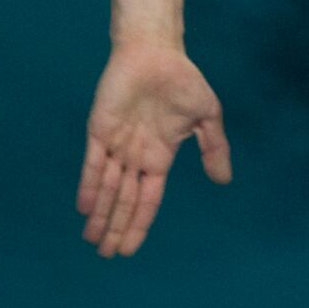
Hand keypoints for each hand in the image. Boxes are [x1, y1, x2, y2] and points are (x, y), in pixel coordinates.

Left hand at [76, 39, 231, 256]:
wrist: (157, 52)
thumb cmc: (183, 81)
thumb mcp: (207, 116)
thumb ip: (214, 148)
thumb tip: (223, 182)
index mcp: (160, 156)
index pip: (147, 199)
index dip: (138, 224)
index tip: (129, 250)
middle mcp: (136, 156)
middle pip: (124, 200)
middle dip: (116, 227)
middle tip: (106, 255)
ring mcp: (116, 144)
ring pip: (106, 187)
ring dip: (100, 214)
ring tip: (92, 240)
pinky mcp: (99, 130)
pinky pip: (92, 163)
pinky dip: (88, 185)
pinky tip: (85, 207)